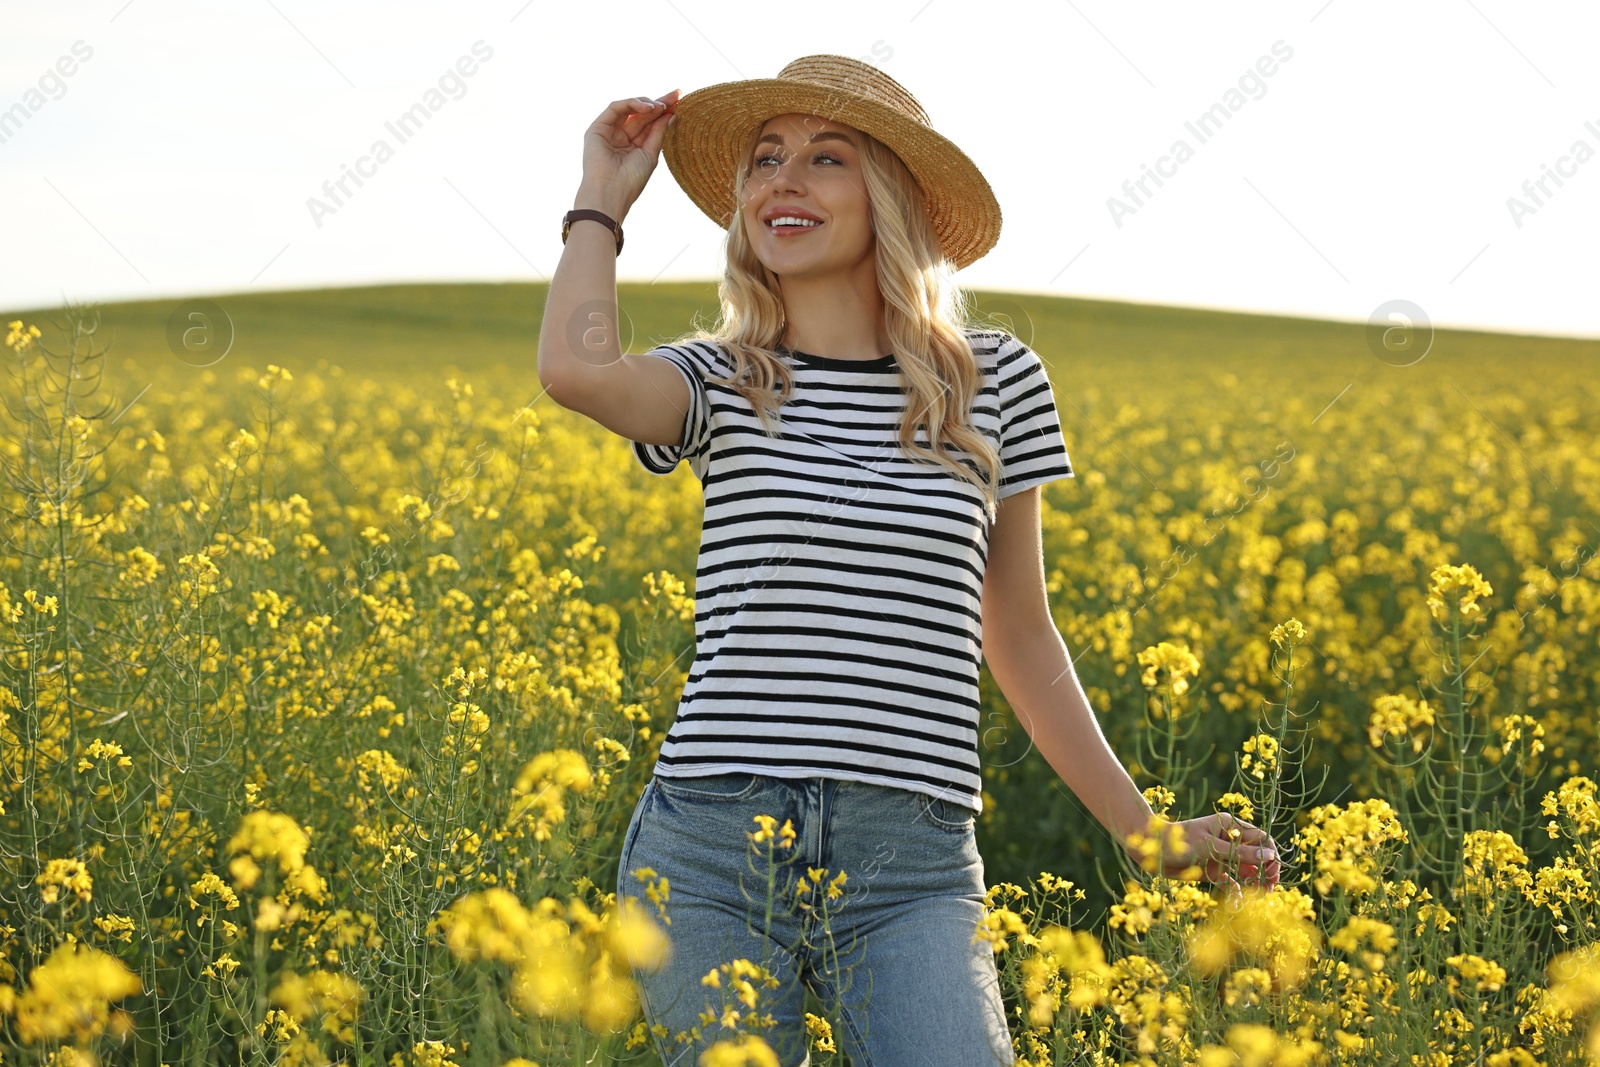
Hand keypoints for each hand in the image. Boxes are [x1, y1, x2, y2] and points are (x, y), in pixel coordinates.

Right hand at [579, 90, 680, 216]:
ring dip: (647, 104)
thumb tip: (671, 114)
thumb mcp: (650, 153)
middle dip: (659, 103)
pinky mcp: (597, 128)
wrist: (610, 192)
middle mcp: (620, 137)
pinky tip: (647, 108)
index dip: (664, 111)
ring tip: (661, 106)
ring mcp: (608, 131)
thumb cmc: (631, 179)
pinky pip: (616, 108)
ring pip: (629, 108)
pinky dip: (632, 104)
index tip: (680, 100)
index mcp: (633, 146)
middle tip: (677, 95)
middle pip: (641, 114)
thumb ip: (658, 132)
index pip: (650, 123)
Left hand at [1129, 813, 1280, 898]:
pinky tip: (1234, 892)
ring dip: (1253, 882)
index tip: (1272, 873)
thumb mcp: (1211, 847)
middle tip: (1269, 889)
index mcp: (1230, 827)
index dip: (1271, 855)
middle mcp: (1229, 840)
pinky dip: (1235, 887)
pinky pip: (1231, 880)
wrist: (1151, 851)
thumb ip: (1240, 854)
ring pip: (1246, 870)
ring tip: (1257, 895)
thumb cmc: (1180, 841)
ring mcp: (1221, 856)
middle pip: (1257, 856)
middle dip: (1265, 872)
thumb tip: (1270, 855)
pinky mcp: (1212, 869)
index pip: (1262, 839)